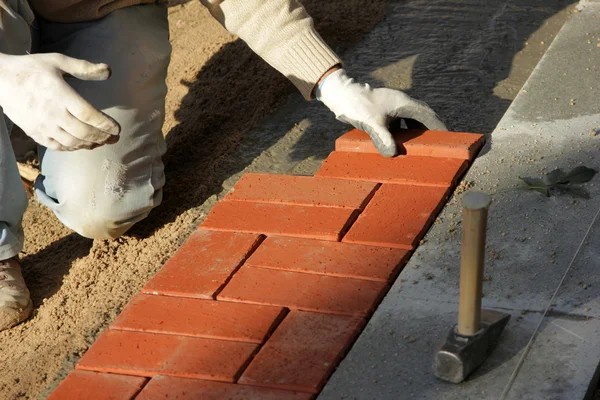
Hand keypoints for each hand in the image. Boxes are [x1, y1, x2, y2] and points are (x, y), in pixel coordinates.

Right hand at [0, 53, 119, 150]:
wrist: (0, 80)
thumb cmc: (31, 69)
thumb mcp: (57, 61)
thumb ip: (83, 68)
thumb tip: (108, 71)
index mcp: (61, 95)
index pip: (89, 115)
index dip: (105, 124)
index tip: (117, 129)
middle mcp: (53, 114)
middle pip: (84, 132)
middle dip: (103, 137)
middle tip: (114, 139)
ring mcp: (43, 126)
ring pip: (72, 143)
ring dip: (90, 145)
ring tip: (101, 142)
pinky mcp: (35, 133)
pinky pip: (58, 147)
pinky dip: (73, 148)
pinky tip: (82, 145)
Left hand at [317, 69, 446, 156]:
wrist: (343, 95)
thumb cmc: (358, 106)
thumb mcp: (372, 124)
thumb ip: (383, 138)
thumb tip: (393, 154)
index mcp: (404, 102)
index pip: (427, 114)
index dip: (438, 126)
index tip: (448, 136)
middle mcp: (402, 102)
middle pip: (422, 115)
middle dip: (431, 129)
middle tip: (440, 142)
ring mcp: (394, 105)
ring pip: (412, 118)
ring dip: (418, 130)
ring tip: (424, 144)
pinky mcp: (386, 109)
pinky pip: (401, 120)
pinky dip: (405, 130)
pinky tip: (402, 141)